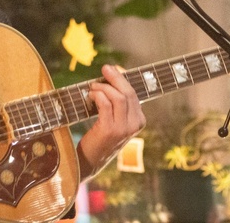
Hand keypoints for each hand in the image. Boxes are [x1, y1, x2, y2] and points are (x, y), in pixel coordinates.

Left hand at [76, 64, 145, 178]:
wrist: (90, 161)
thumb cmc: (100, 137)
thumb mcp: (114, 120)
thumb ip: (117, 103)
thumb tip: (111, 77)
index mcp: (139, 121)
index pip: (133, 94)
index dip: (123, 79)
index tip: (112, 70)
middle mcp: (135, 125)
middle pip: (128, 93)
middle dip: (116, 77)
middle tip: (105, 68)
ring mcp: (124, 128)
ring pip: (118, 97)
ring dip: (103, 87)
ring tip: (93, 87)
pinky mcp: (110, 130)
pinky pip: (105, 104)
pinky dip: (97, 95)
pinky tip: (91, 95)